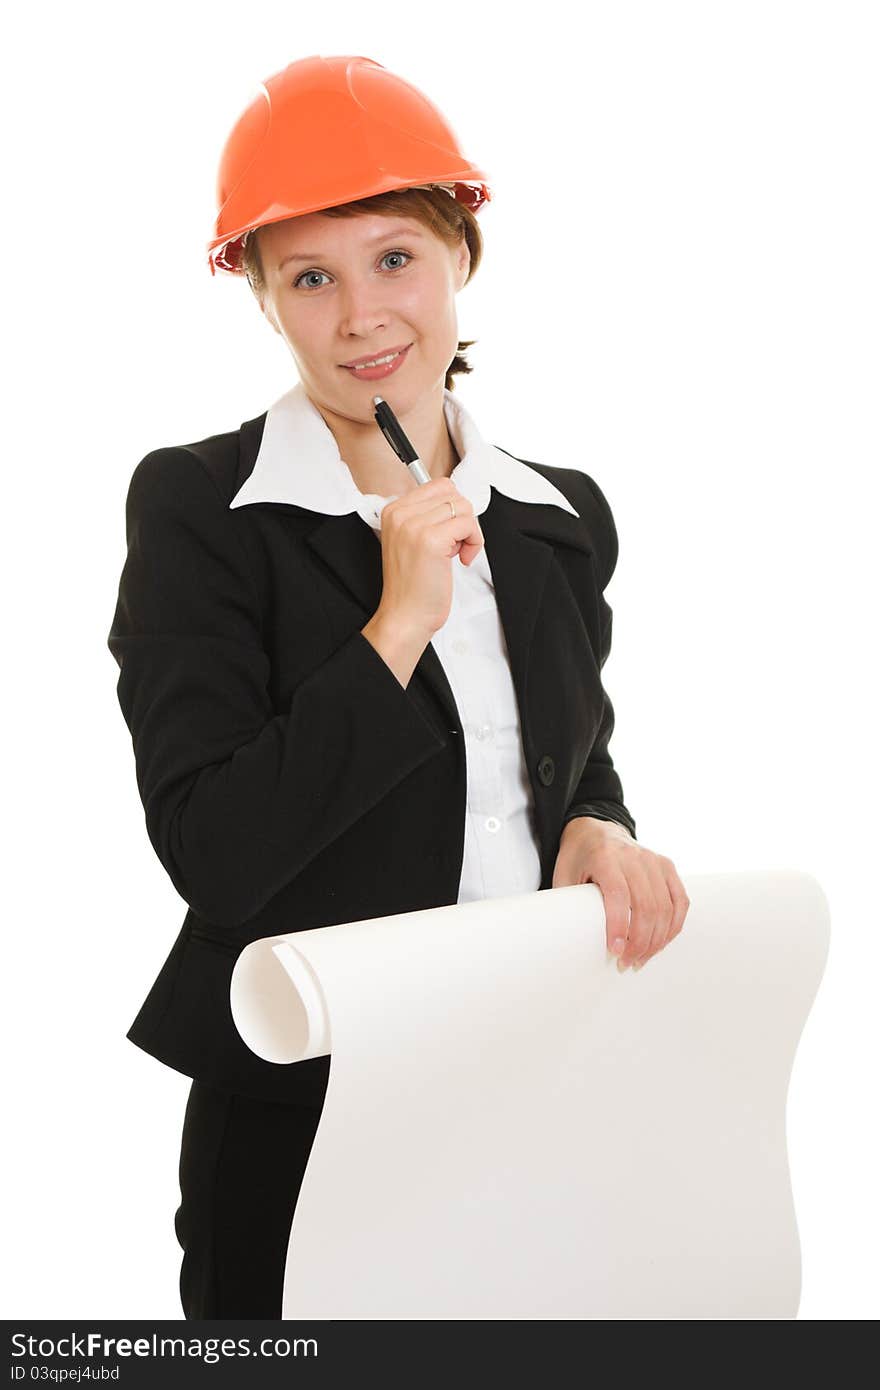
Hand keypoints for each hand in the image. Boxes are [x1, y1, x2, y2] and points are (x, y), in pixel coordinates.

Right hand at [375, 477, 484, 639]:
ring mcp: (414, 525)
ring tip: (456, 553)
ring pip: (463, 507)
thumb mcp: (412, 542)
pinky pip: (468, 525)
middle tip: (455, 545)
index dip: (453, 509)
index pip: (438, 485)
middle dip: (462, 519)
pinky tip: (461, 560)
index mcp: (393, 511)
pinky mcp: (431, 540)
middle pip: (453, 493)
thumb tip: (457, 502)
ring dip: (469, 532)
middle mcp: (400, 514)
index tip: (450, 532)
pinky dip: (474, 543)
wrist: (405, 616)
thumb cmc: (412, 586)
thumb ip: (428, 518)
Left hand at [552, 817, 689, 970]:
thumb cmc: (578, 858)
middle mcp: (633, 856)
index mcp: (605, 857)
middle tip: (626, 963)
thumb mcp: (564, 875)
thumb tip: (567, 941)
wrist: (596, 829)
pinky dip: (673, 926)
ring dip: (656, 940)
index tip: (614, 951)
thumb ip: (568, 903)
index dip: (619, 927)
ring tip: (641, 959)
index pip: (618, 895)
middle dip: (639, 942)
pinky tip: (661, 942)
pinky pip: (680, 900)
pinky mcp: (666, 866)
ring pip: (665, 907)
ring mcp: (653, 860)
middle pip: (646, 906)